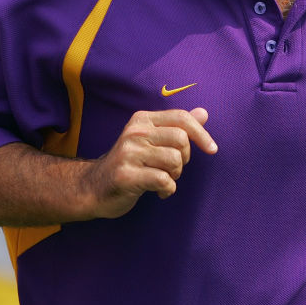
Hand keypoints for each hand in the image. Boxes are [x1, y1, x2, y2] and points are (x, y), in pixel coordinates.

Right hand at [85, 108, 216, 218]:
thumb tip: (204, 113)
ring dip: (175, 175)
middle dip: (184, 159)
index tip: (212, 149)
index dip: (201, 134)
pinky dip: (167, 189)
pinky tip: (158, 191)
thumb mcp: (152, 140)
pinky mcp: (126, 175)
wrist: (93, 187)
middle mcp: (135, 132)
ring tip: (163, 179)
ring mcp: (128, 153)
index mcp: (142, 120)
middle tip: (172, 169)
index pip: (181, 118)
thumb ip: (177, 127)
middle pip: (181, 139)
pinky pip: (163, 180)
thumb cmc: (130, 163)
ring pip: (174, 160)